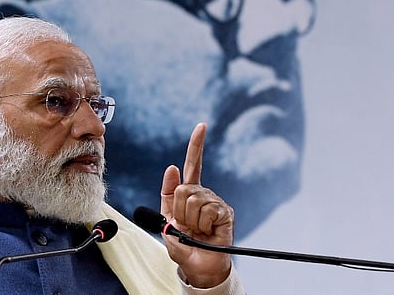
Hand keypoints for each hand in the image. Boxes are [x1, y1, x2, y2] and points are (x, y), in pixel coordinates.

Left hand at [160, 122, 234, 287]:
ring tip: (197, 231)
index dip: (197, 145)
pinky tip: (208, 232)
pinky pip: (207, 211)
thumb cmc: (184, 246)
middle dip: (178, 211)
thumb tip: (172, 167)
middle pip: (183, 189)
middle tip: (186, 226)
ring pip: (193, 200)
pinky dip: (202, 225)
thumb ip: (167, 196)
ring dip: (190, 220)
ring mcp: (216, 203)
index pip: (193, 165)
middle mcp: (204, 194)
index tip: (202, 126)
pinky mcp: (226, 213)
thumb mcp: (167, 223)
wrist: (199, 267)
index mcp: (189, 193)